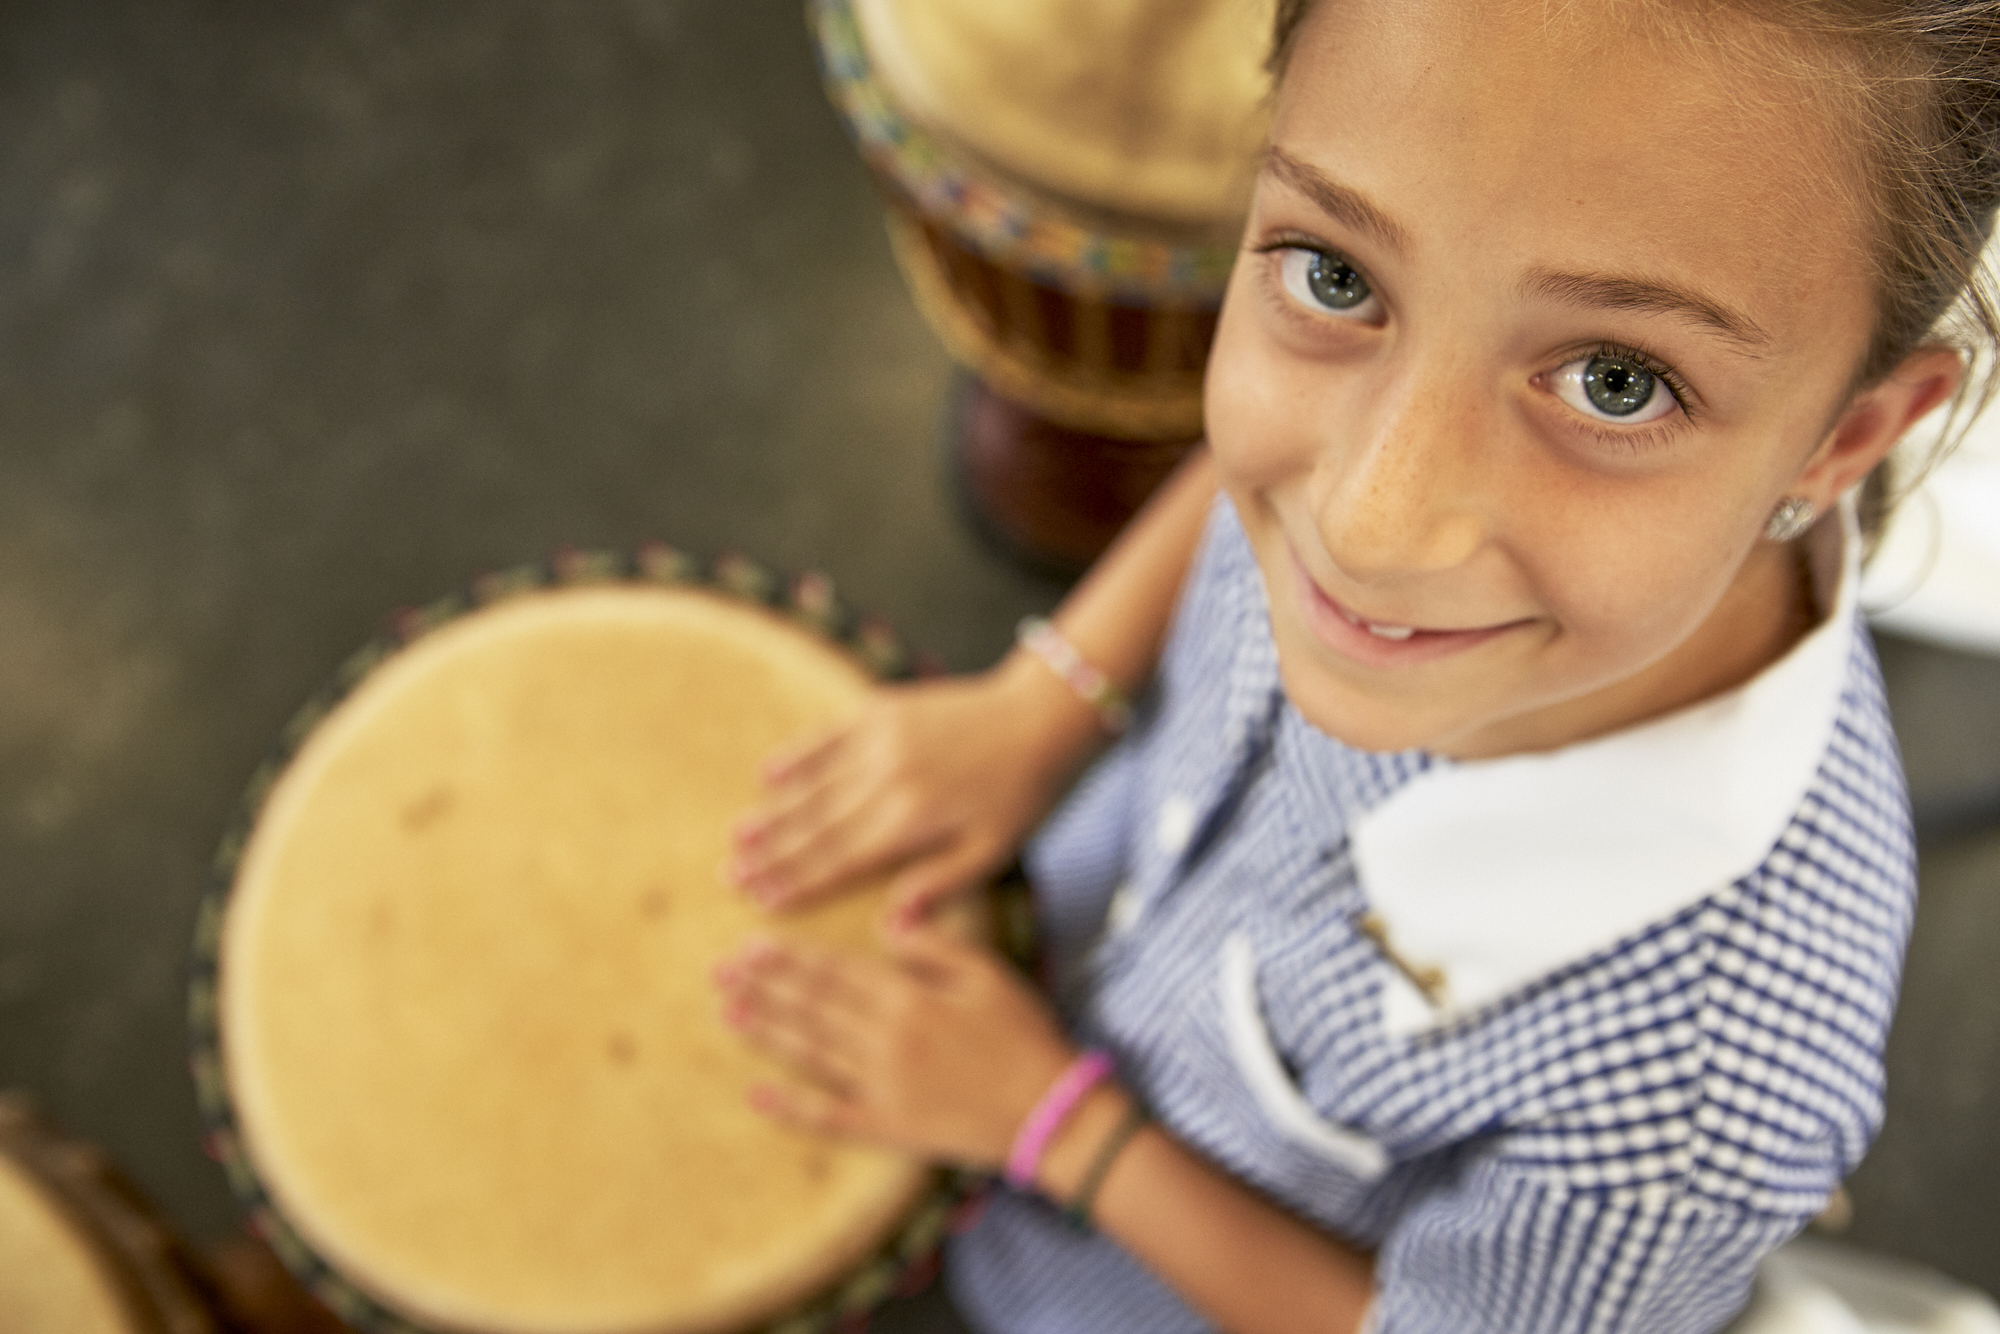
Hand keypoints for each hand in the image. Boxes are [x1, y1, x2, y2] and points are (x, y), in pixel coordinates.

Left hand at [713, 921, 1075, 1168]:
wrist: (1050, 1113)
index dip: (790, 958)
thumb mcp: (990, 974)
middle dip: (764, 988)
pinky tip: (755, 1097)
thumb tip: (886, 922)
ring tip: (727, 1012)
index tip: (751, 943)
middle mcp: (884, 1041)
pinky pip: (829, 1118)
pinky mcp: (887, 1126)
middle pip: (812, 1008)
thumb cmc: (1026, 1035)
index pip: (835, 972)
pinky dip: (790, 1110)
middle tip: (719, 970)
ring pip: (810, 1054)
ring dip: (766, 1034)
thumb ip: (935, 947)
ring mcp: (881, 1087)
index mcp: (909, 999)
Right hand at [728, 654, 1102, 922]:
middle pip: (816, 825)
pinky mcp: (883, 709)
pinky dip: (795, 755)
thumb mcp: (992, 851)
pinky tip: (766, 773)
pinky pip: (827, 736)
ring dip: (772, 811)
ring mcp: (881, 740)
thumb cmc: (1021, 794)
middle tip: (729, 874)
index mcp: (912, 821)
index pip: (841, 860)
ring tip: (737, 836)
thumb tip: (890, 925)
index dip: (798, 881)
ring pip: (814, 784)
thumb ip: (939, 883)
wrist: (1038, 718)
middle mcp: (886, 780)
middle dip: (770, 854)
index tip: (761, 901)